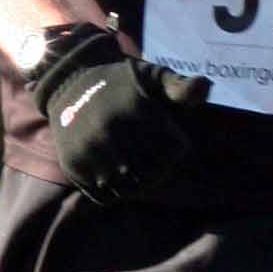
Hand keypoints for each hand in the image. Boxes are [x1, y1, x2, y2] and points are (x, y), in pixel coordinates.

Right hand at [24, 22, 209, 204]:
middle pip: (153, 173)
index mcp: (136, 109)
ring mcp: (90, 151)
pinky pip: (105, 196)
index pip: (175, 150)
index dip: (176, 146)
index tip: (168, 136)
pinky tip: (116, 173)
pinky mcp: (73, 165)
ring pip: (129, 188)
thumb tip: (204, 86)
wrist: (68, 81)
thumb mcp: (152, 75)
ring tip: (134, 165)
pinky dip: (114, 191)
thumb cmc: (121, 81)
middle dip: (159, 167)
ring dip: (137, 183)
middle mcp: (110, 132)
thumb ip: (179, 86)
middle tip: (151, 154)